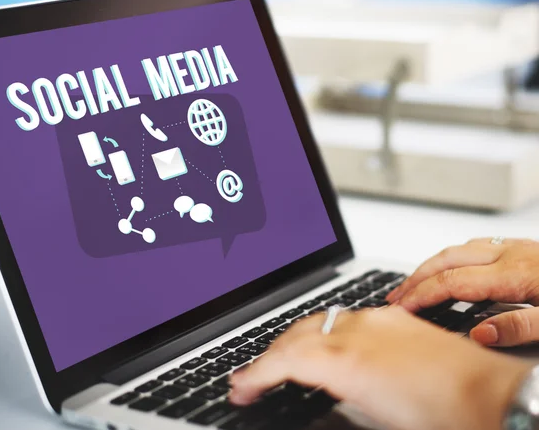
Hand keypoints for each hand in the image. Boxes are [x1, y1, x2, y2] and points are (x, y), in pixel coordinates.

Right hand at [229, 308, 529, 429]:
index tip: (240, 387)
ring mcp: (375, 317)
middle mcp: (356, 330)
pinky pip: (343, 317)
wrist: (491, 394)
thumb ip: (333, 393)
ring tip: (279, 361)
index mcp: (346, 360)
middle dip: (266, 356)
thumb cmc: (442, 416)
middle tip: (252, 377)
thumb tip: (310, 389)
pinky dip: (321, 332)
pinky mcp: (392, 315)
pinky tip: (321, 345)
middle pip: (293, 335)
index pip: (282, 360)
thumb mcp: (372, 414)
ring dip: (292, 341)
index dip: (253, 375)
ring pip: (316, 320)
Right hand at [387, 238, 538, 346]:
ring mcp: (517, 248)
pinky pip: (477, 247)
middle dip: (416, 278)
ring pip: (460, 250)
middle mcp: (511, 255)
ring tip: (415, 283)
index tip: (402, 308)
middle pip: (447, 259)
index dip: (421, 295)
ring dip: (432, 266)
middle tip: (396, 296)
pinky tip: (453, 269)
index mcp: (515, 273)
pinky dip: (453, 258)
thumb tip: (480, 334)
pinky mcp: (525, 249)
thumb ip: (520, 328)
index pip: (451, 281)